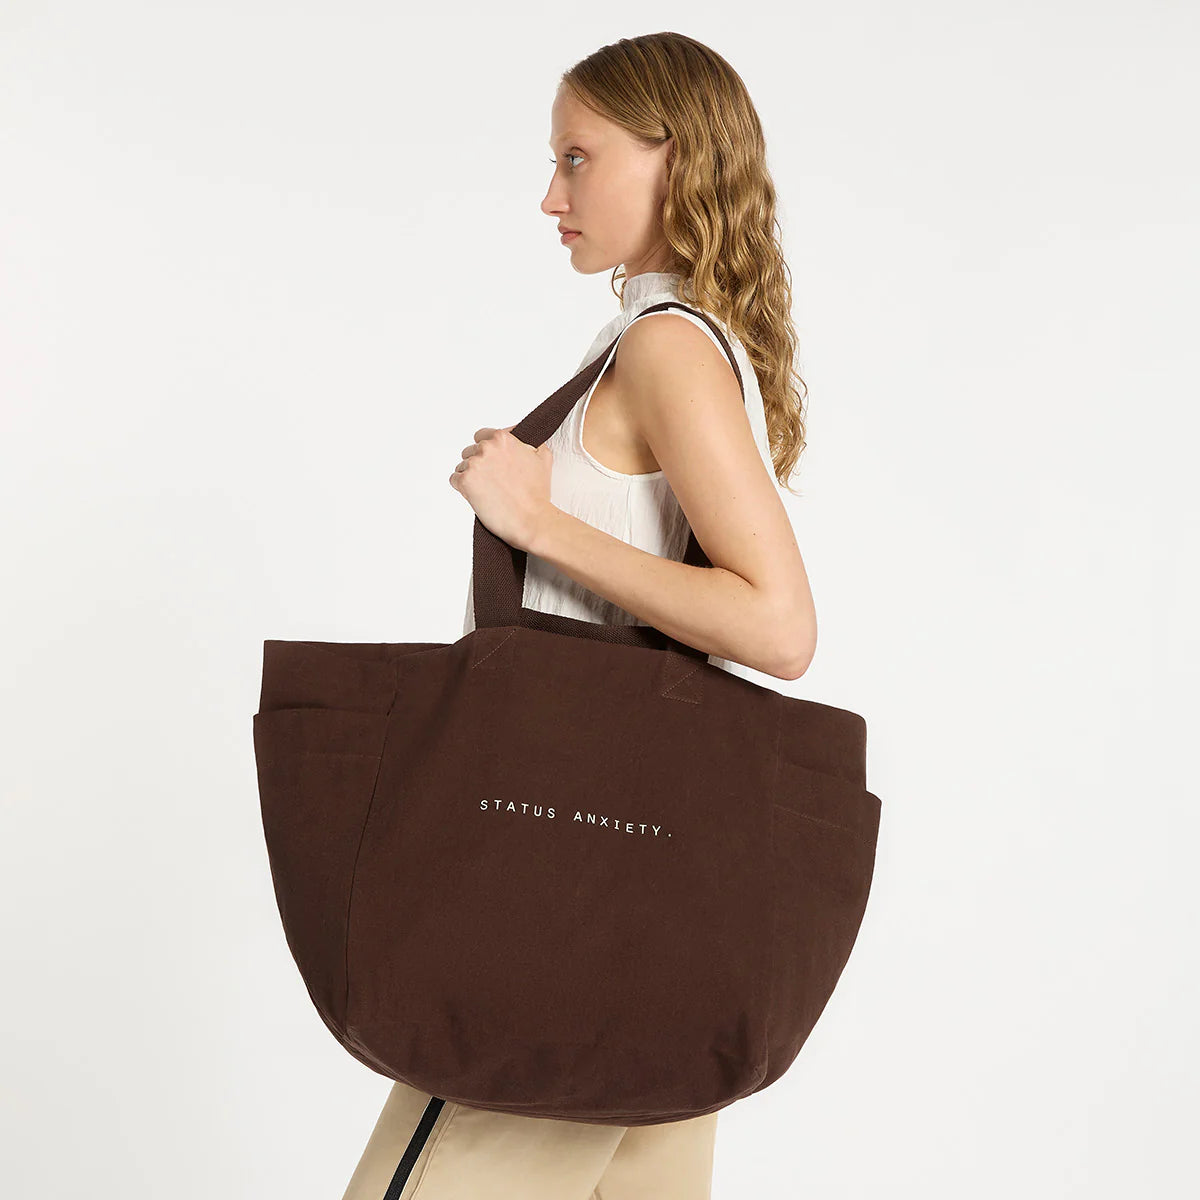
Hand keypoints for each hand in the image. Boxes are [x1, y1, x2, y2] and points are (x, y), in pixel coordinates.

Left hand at [449, 424, 555, 552]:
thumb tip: (521, 437)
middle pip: (470, 451)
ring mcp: (474, 464)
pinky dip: (463, 488)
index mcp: (503, 439)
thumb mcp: (543, 457)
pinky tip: (478, 495)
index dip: (487, 451)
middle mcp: (486, 448)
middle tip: (493, 480)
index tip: (493, 462)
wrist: (531, 519)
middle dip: (480, 465)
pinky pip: (454, 479)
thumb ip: (529, 442)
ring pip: (462, 466)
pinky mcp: (465, 481)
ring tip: (488, 490)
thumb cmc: (537, 494)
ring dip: (472, 477)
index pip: (482, 436)